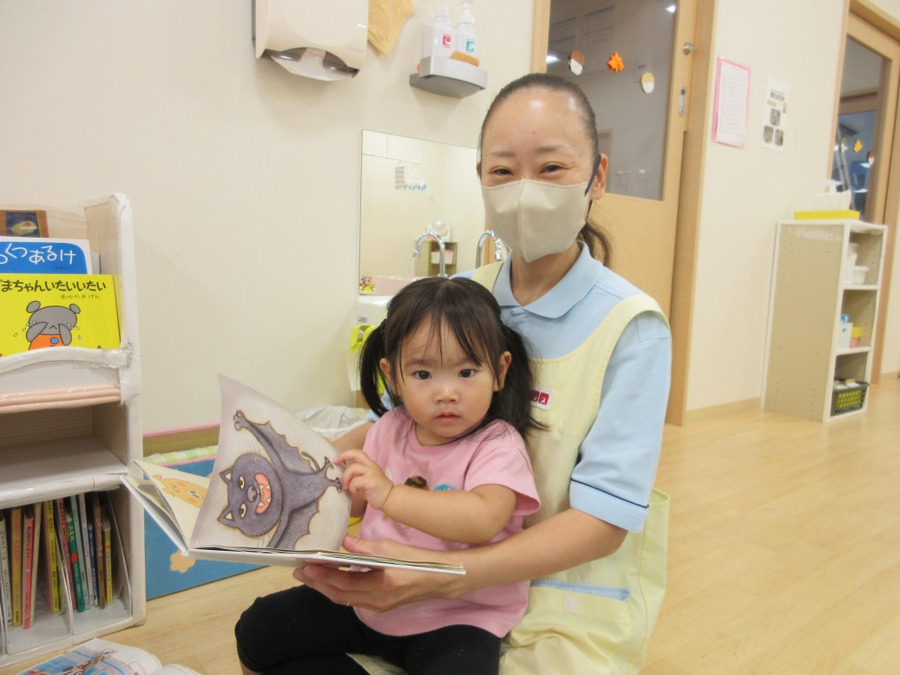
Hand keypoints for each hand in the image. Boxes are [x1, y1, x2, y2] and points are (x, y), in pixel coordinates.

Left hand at [293, 534, 467, 611]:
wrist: (439, 579)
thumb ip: (364, 547)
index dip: (323, 575)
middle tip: (299, 572)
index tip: (306, 566)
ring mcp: (378, 606)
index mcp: (380, 585)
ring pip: (344, 599)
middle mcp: (376, 600)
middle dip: (317, 584)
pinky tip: (331, 579)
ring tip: (310, 575)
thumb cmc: (417, 560)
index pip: (344, 581)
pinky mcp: (379, 605)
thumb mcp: (391, 548)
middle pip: (340, 595)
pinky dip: (339, 590)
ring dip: (326, 588)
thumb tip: (342, 541)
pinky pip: (353, 599)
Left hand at [335, 449, 392, 509]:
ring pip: (353, 468)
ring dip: (346, 478)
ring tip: (346, 487)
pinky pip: (356, 481)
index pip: (358, 453)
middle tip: (336, 463)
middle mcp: (371, 466)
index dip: (346, 454)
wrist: (390, 499)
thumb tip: (342, 475)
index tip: (336, 460)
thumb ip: (356, 476)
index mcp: (370, 465)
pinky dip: (352, 487)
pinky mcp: (372, 481)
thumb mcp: (365, 480)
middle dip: (343, 456)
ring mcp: (372, 472)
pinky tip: (355, 492)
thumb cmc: (375, 491)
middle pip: (356, 454)